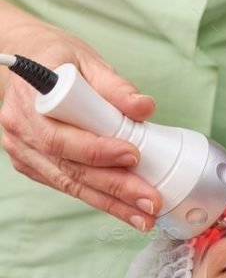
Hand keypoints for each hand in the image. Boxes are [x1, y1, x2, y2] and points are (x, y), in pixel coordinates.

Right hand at [0, 20, 162, 230]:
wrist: (28, 67)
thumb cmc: (59, 60)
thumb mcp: (87, 60)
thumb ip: (115, 86)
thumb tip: (145, 108)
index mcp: (31, 101)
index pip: (62, 136)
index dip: (98, 151)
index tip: (133, 155)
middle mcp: (22, 131)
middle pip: (72, 169)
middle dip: (116, 188)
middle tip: (151, 202)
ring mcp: (25, 152)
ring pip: (72, 185)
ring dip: (112, 205)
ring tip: (145, 217)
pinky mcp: (34, 166)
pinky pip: (70, 187)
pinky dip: (101, 200)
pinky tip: (127, 211)